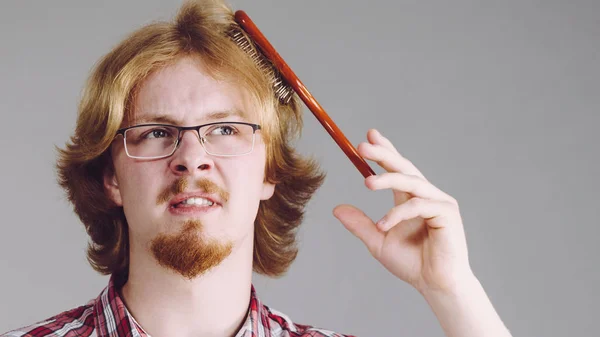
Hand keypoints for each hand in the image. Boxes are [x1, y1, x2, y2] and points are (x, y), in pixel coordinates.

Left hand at [333, 129, 473, 294]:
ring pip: (411, 182)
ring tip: (367, 182)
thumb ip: (360, 224)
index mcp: (410, 198)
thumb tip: (336, 208)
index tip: (369, 136)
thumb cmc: (412, 263)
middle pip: (404, 167)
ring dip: (388, 179)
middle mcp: (425, 195)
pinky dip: (399, 213)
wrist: (434, 284)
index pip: (397, 168)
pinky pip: (418, 206)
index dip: (385, 151)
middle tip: (361, 146)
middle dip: (383, 154)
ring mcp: (438, 202)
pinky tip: (384, 225)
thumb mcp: (378, 241)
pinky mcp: (447, 213)